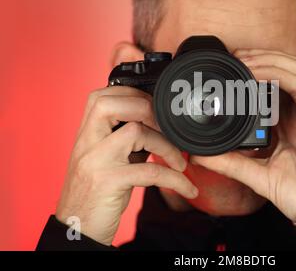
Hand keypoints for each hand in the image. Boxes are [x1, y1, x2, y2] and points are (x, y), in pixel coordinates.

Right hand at [56, 86, 197, 244]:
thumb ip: (125, 140)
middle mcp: (86, 143)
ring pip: (136, 132)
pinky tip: (187, 188)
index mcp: (86, 135)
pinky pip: (150, 172)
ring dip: (168, 146)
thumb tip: (158, 125)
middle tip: (168, 130)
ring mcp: (95, 161)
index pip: (102, 97)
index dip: (133, 95)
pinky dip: (176, 179)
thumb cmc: (96, 193)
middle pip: (111, 104)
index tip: (156, 111)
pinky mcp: (108, 183)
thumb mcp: (107, 160)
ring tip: (180, 163)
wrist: (77, 230)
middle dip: (148, 109)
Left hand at [191, 49, 295, 222]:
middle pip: (288, 68)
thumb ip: (230, 163)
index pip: (277, 82)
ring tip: (244, 60)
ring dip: (270, 59)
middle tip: (235, 55)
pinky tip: (258, 73)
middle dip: (262, 56)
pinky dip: (280, 74)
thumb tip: (200, 156)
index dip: (258, 67)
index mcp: (290, 121)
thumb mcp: (256, 174)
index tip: (231, 65)